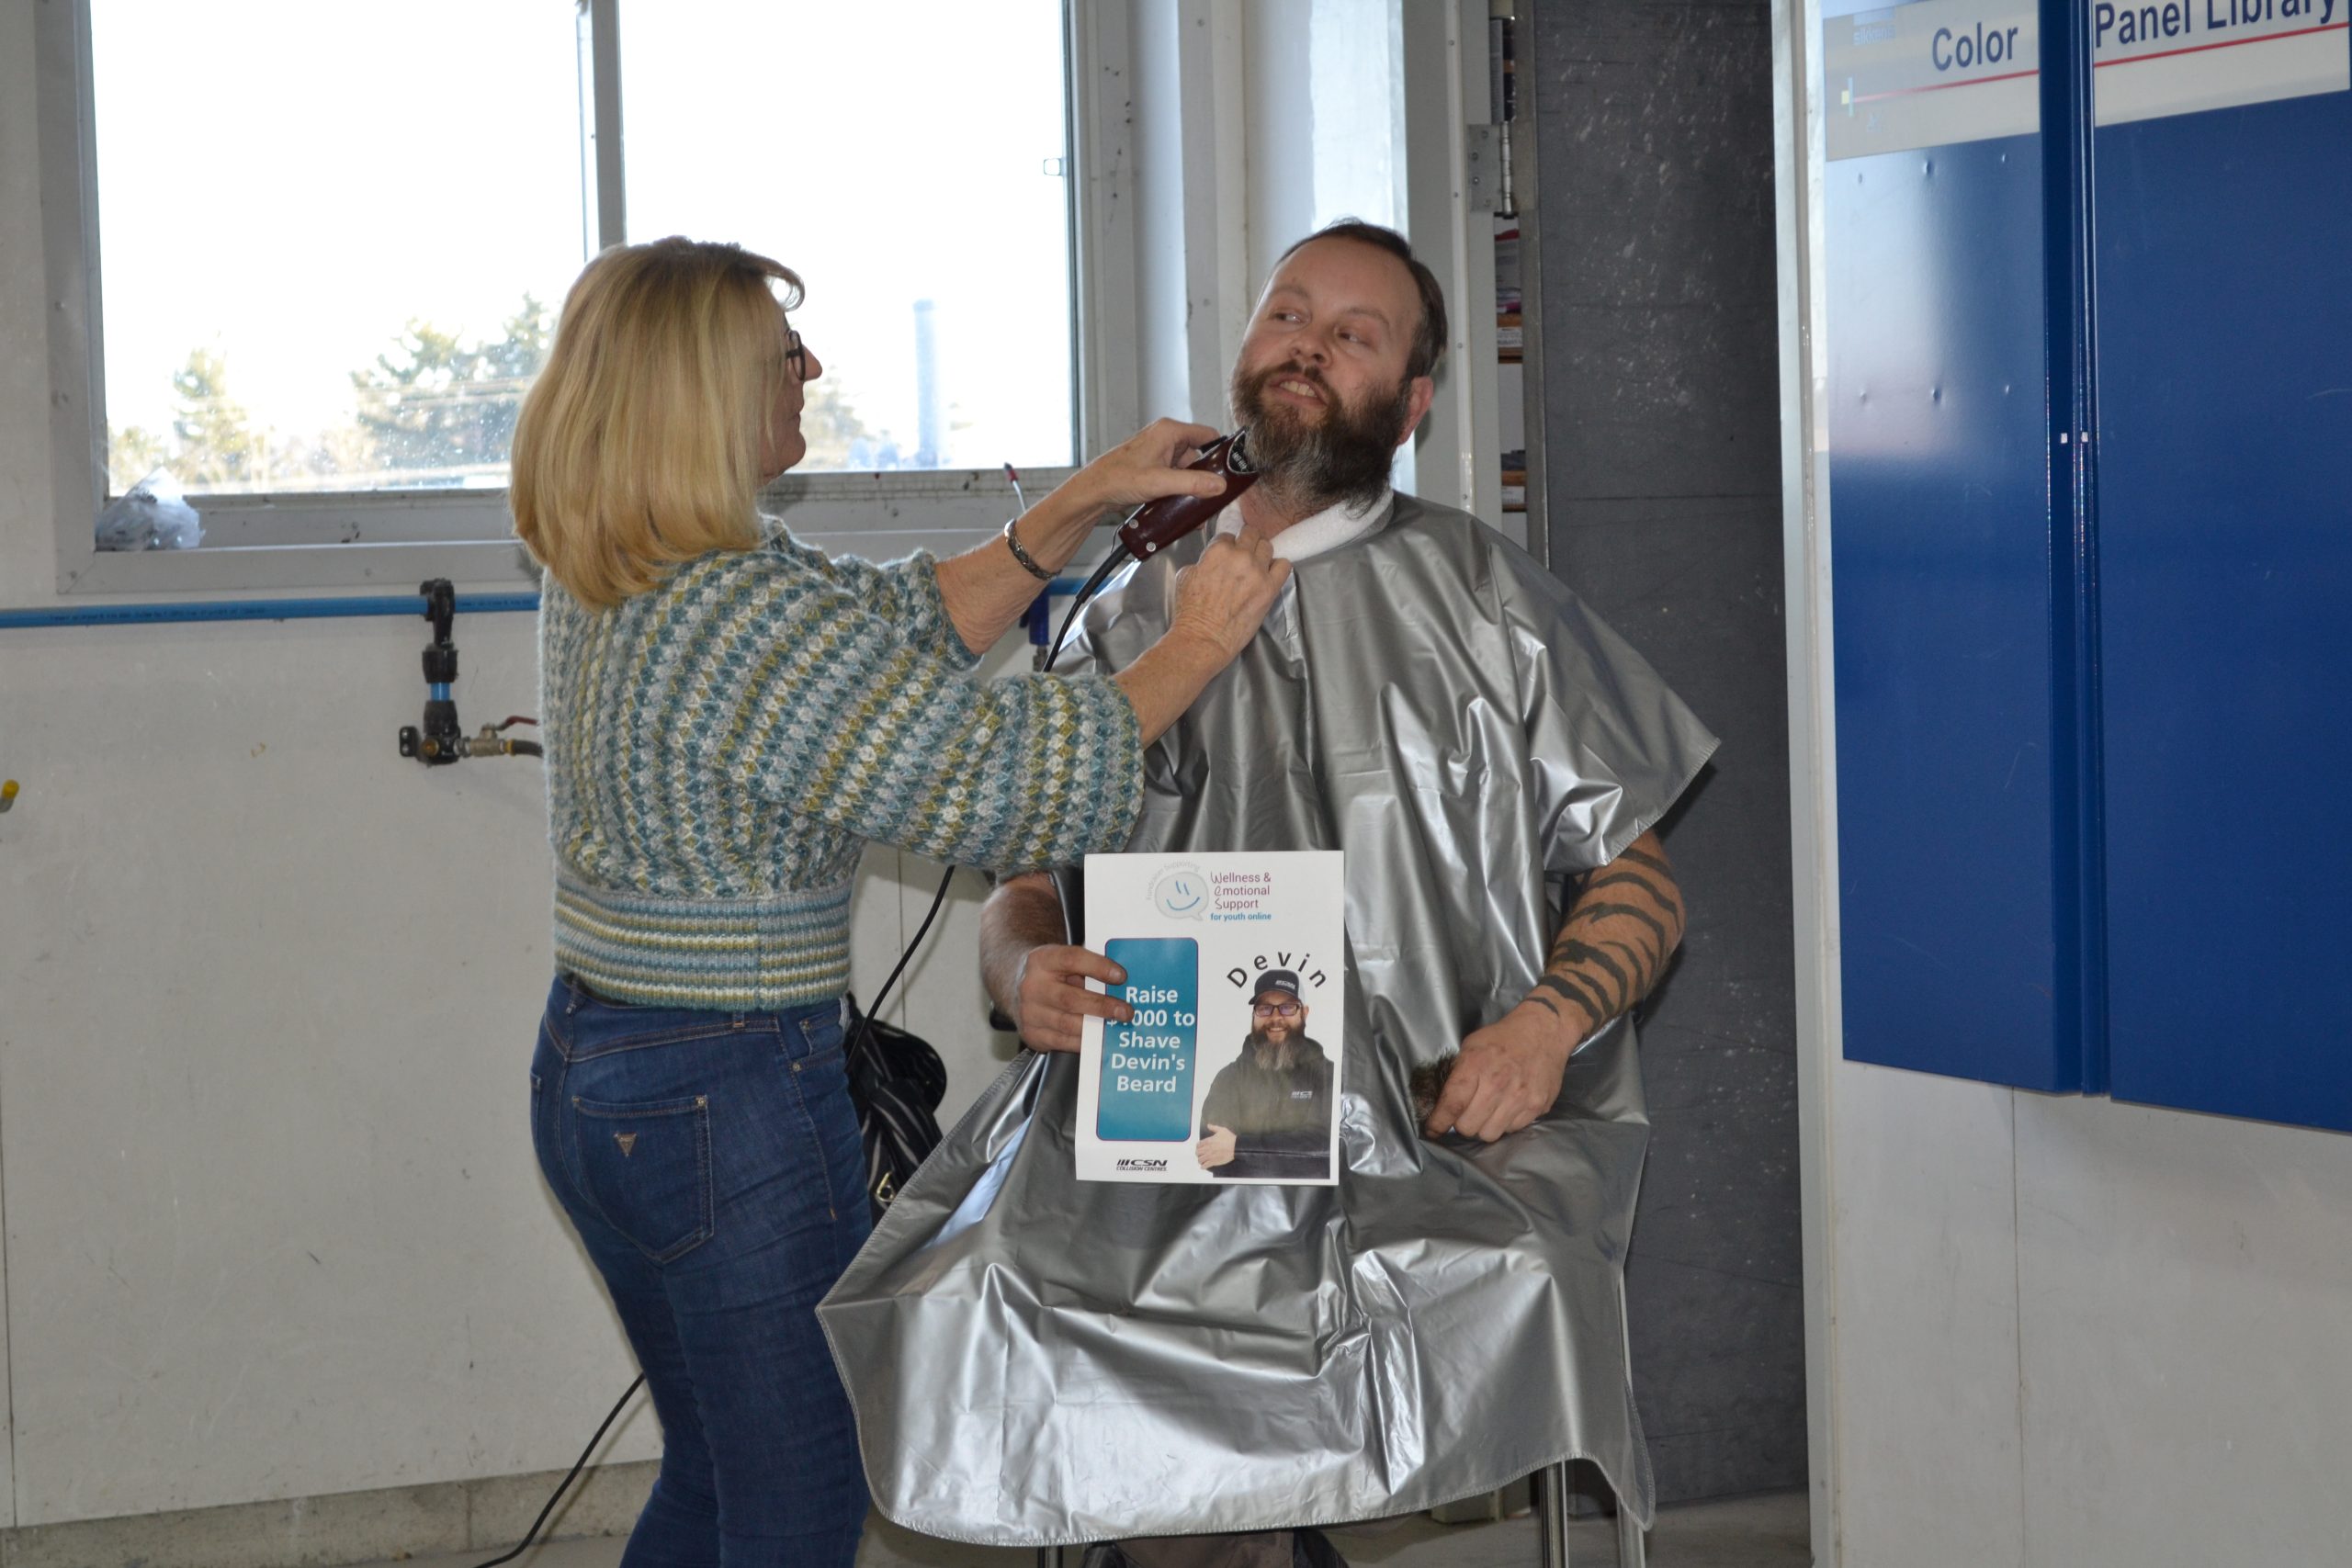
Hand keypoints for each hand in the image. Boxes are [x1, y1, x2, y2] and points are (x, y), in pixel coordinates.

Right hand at [1008, 943, 1131, 1053]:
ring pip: (1067, 1024)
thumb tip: (1121, 982)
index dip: (1098, 967)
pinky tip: (1099, 1038)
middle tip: (1125, 1011)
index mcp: (1042, 960)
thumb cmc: (1052, 973)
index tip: (1121, 976)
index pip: (1072, 959)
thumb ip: (1087, 967)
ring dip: (1095, 1027)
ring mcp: (1029, 1012)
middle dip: (1102, 1006)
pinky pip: (1062, 1042)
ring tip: (1116, 1026)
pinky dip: (1083, 1042)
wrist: (1015, 986)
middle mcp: (1031, 986)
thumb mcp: (1064, 961)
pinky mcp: (1031, 1034)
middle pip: (1070, 998)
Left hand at [1069, 418, 1231, 514]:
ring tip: (1192, 505)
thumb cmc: (1117, 477)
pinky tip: (1180, 505)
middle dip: (1204, 478)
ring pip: (1188, 470)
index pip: (1208, 435)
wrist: (1094, 490)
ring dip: (1191, 487)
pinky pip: (1176, 477)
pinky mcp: (1156, 467)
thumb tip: (1218, 485)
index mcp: (1169, 431)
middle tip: (1211, 495)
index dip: (1222, 452)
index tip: (1232, 469)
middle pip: (1200, 457)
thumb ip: (1192, 484)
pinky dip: (1180, 490)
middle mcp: (1166, 438)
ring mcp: (1161, 453)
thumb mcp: (1160, 482)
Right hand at [1167, 533, 1291, 662]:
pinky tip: (1271, 573)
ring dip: (1261, 552)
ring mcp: (1258, 571)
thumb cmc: (1190, 611)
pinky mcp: (1270, 588)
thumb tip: (1211, 562)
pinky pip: (1284, 566)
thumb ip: (1203, 562)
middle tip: (1244, 552)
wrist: (1204, 637)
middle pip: (1251, 534)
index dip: (1227, 545)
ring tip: (1256, 563)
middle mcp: (1241, 556)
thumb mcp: (1185, 576)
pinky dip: (1278, 566)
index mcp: (1218, 551)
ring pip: (1268, 546)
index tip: (1227, 553)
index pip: (1228, 536)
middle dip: (1247, 540)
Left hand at [1196, 1124, 1237, 1168]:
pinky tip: (1203, 1166)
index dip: (1198, 1146)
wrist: (1236, 1147)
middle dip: (1198, 1153)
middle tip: (1200, 1154)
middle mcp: (1208, 1148)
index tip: (1199, 1147)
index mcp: (1209, 1141)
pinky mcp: (1214, 1162)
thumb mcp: (1222, 1130)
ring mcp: (1210, 1156)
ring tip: (1202, 1160)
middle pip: (1197, 1152)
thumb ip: (1214, 1128)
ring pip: (1200, 1160)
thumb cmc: (1229, 1138)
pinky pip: (1205, 1166)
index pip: (1198, 1144)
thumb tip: (1208, 1125)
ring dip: (1200, 1160)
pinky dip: (1203, 1166)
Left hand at [1423, 1003, 1576, 1141]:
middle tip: (1466, 1112)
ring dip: (1484, 1126)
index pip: (1452, 1104)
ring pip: (1489, 1134)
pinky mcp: (1536, 1106)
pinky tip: (1507, 1107)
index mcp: (1476, 1065)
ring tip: (1487, 1111)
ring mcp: (1519, 1098)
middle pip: (1468, 1127)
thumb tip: (1443, 1101)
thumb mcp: (1471, 1045)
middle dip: (1462, 1123)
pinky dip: (1505, 1123)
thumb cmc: (1504, 1037)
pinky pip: (1511, 1130)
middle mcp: (1498, 1084)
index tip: (1433, 1129)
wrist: (1544, 1031)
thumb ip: (1458, 1073)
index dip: (1438, 1122)